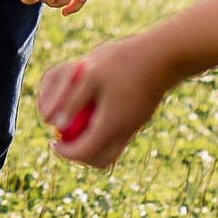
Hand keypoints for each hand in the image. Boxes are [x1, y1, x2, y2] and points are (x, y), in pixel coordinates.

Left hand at [36, 35, 172, 168]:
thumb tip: (55, 124)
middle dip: (79, 155)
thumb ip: (73, 102)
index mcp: (111, 124)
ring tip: (76, 129)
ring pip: (111, 152)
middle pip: (100, 161)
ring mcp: (135, 126)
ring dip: (92, 147)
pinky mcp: (140, 118)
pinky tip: (94, 115)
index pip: (84, 152)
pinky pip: (119, 139)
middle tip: (64, 140)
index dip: (65, 152)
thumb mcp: (91, 76)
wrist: (164, 56)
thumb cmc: (125, 61)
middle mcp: (125, 131)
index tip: (52, 142)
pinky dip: (103, 136)